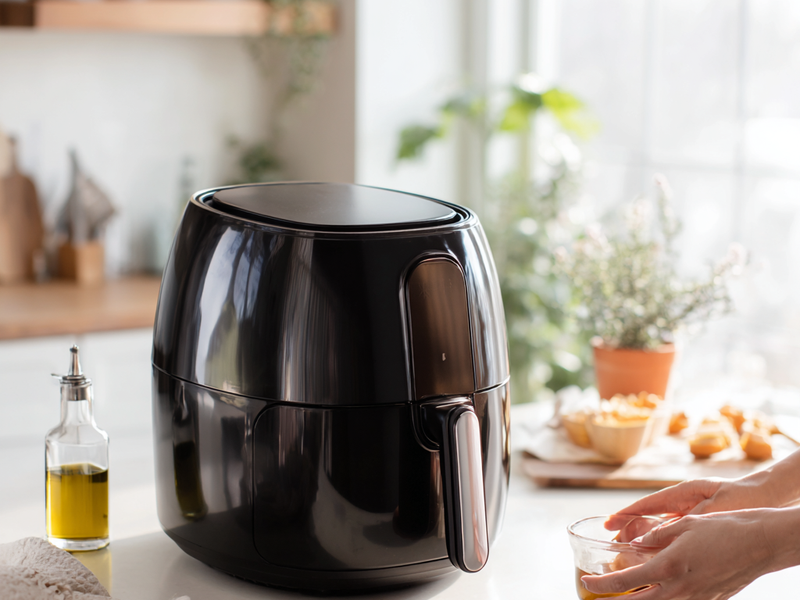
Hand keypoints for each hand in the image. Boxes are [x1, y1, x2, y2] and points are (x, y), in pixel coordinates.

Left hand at [583, 510, 782, 599]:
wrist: (760, 544)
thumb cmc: (722, 529)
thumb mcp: (684, 525)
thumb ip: (655, 537)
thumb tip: (633, 544)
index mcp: (668, 566)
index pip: (625, 582)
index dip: (600, 584)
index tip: (585, 581)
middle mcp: (679, 588)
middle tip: (592, 597)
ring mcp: (694, 598)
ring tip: (620, 599)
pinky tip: (653, 595)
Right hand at [605, 471, 791, 533]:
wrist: (764, 497)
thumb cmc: (739, 498)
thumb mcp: (709, 510)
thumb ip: (683, 521)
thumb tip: (656, 535)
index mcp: (681, 494)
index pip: (645, 504)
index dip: (624, 514)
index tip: (607, 523)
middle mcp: (680, 503)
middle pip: (647, 517)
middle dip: (628, 528)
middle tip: (613, 541)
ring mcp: (687, 513)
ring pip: (657, 526)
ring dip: (642, 537)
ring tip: (626, 549)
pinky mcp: (695, 523)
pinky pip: (671, 533)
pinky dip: (659, 542)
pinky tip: (653, 553)